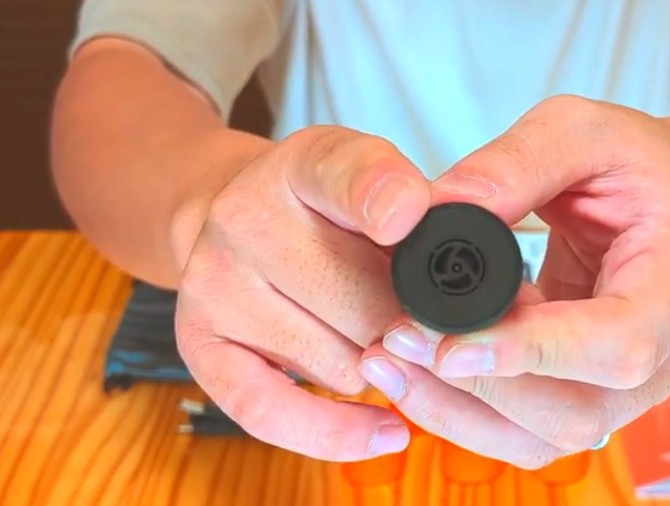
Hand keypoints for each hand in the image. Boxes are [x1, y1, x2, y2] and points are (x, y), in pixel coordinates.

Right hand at [174, 126, 430, 460]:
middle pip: (365, 301)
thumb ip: (425, 202)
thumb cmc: (325, 209)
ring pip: (339, 363)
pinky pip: (271, 411)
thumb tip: (466, 232)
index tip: (405, 220)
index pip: (344, 176)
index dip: (380, 197)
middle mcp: (244, 217)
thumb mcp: (375, 178)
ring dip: (383, 370)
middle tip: (433, 326)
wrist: (230, 218)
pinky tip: (385, 432)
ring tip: (388, 345)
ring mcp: (214, 285)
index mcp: (302, 164)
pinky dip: (335, 432)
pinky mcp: (200, 347)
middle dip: (415, 327)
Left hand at [360, 95, 669, 467]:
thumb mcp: (584, 132)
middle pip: (577, 413)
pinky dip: (468, 407)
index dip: (536, 353)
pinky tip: (420, 365)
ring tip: (388, 362)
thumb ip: (516, 164)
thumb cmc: (638, 164)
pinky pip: (530, 429)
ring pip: (547, 437)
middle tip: (394, 343)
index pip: (621, 344)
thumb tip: (434, 210)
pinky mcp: (593, 393)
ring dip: (460, 409)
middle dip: (478, 386)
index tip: (449, 345)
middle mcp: (668, 354)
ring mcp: (634, 387)